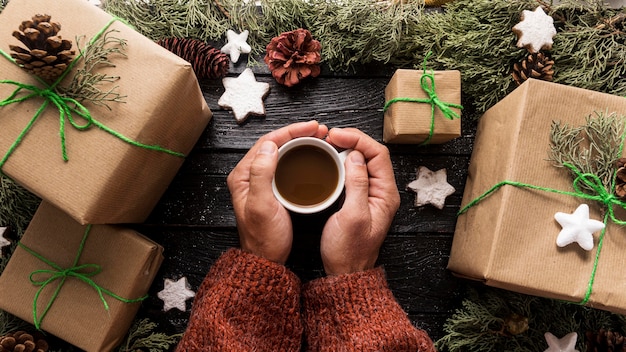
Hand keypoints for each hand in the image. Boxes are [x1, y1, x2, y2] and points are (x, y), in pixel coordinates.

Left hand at [227, 121, 328, 263]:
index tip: (312, 127)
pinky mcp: (271, 189)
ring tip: (319, 138)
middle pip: (275, 144)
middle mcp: (249, 175)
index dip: (291, 130)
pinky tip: (312, 156)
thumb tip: (269, 145)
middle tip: (320, 129)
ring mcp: (260, 182)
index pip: (267, 142)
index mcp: (242, 175)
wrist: (266, 260)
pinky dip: (299, 156)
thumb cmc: (264, 238)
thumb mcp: (262, 205)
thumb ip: (262, 173)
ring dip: (300, 142)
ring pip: (281, 153)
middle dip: (298, 133)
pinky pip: (285, 165)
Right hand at [321, 128, 399, 274]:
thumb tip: (354, 155)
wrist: (346, 273)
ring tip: (329, 142)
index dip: (358, 139)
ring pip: (363, 161)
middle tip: (330, 135)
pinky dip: (343, 161)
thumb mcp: (352, 216)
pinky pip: (355, 172)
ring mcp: (371, 194)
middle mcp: (382, 191)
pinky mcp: (360, 199)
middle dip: (352, 139)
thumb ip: (357, 184)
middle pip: (372, 154)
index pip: (378, 154)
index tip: (336, 135)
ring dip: (347, 148)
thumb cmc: (349, 250)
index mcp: (386, 194)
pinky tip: (331, 158)